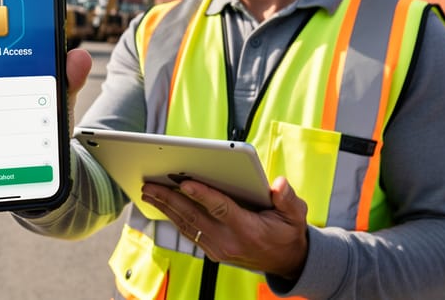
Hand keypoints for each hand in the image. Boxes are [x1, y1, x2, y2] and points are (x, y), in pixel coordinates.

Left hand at [142, 176, 308, 279]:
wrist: (286, 262)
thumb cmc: (287, 233)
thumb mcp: (296, 215)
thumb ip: (288, 199)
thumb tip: (278, 184)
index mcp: (247, 229)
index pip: (221, 208)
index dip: (202, 194)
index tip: (185, 182)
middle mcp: (228, 241)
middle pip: (194, 217)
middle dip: (169, 199)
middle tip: (150, 184)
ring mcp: (218, 248)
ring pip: (186, 225)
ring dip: (165, 207)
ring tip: (148, 191)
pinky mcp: (212, 250)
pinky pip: (189, 232)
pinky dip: (173, 217)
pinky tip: (162, 205)